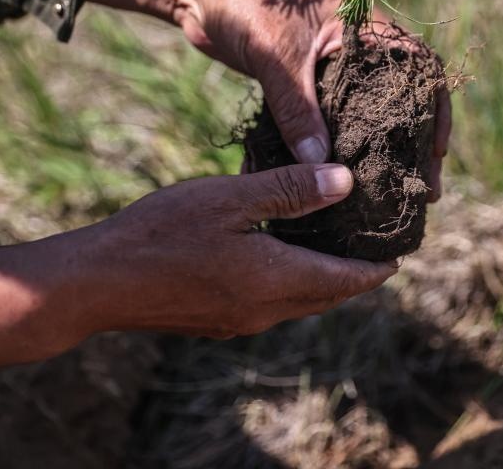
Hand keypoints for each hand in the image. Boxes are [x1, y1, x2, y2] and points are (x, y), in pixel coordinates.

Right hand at [0, 164, 395, 368]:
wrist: (100, 282)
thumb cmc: (163, 232)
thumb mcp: (231, 198)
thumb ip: (289, 190)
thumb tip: (345, 182)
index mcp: (274, 279)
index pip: (346, 280)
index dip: (377, 266)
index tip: (402, 249)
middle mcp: (265, 309)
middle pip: (328, 295)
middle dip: (357, 274)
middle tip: (378, 244)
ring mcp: (240, 319)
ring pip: (301, 299)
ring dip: (325, 276)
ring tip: (337, 242)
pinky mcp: (218, 318)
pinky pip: (274, 301)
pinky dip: (294, 279)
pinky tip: (282, 250)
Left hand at [90, 0, 450, 195]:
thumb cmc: (245, 3)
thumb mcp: (276, 57)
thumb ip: (296, 110)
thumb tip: (320, 166)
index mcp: (360, 28)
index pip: (418, 65)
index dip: (436, 106)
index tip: (435, 151)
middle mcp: (351, 48)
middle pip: (396, 97)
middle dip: (410, 141)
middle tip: (420, 189)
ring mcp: (324, 66)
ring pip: (361, 111)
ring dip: (374, 149)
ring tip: (387, 194)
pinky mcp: (297, 82)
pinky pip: (325, 118)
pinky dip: (334, 145)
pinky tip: (335, 178)